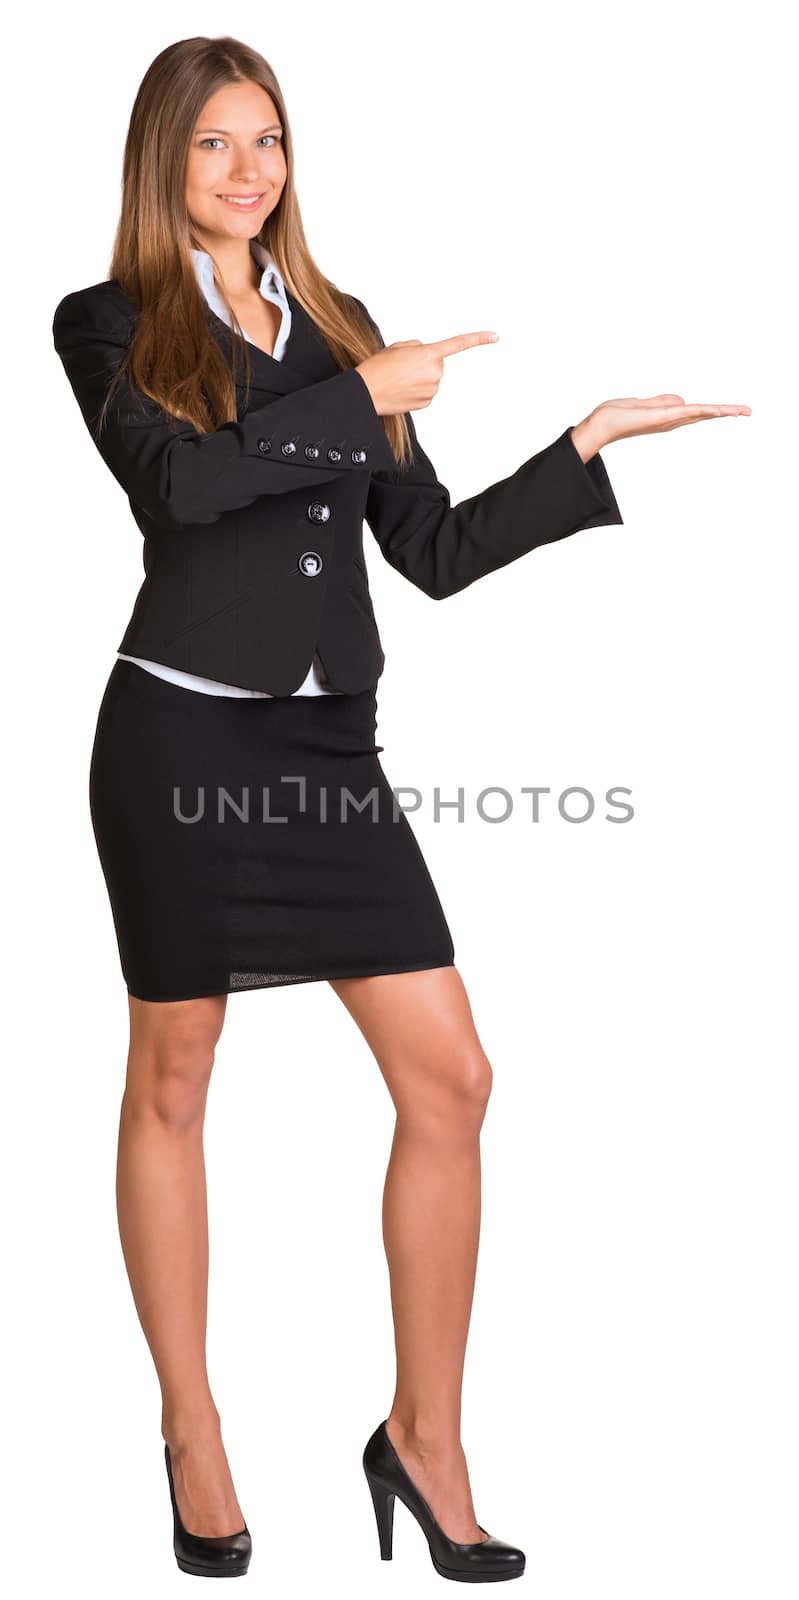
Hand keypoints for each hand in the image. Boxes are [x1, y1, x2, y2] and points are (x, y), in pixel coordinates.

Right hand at [356, 331, 498, 415]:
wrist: (367, 391)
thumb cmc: (379, 367)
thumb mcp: (398, 346)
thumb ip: (417, 346)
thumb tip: (427, 356)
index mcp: (428, 353)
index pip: (458, 344)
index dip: (478, 339)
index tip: (495, 336)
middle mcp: (435, 372)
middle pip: (436, 364)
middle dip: (423, 364)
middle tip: (402, 367)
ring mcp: (432, 389)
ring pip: (431, 379)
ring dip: (418, 378)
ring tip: (399, 379)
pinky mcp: (427, 402)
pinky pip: (426, 393)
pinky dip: (416, 391)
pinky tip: (402, 390)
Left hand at [571, 394, 751, 459]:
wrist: (602, 423)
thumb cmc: (618, 415)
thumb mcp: (644, 404)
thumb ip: (663, 401)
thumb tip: (682, 401)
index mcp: (669, 417)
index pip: (698, 412)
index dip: (717, 410)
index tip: (735, 410)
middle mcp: (672, 421)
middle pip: (705, 415)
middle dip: (727, 412)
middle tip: (748, 411)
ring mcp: (669, 420)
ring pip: (702, 413)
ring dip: (723, 411)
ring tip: (742, 410)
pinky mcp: (662, 417)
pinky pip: (688, 412)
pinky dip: (704, 410)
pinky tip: (717, 410)